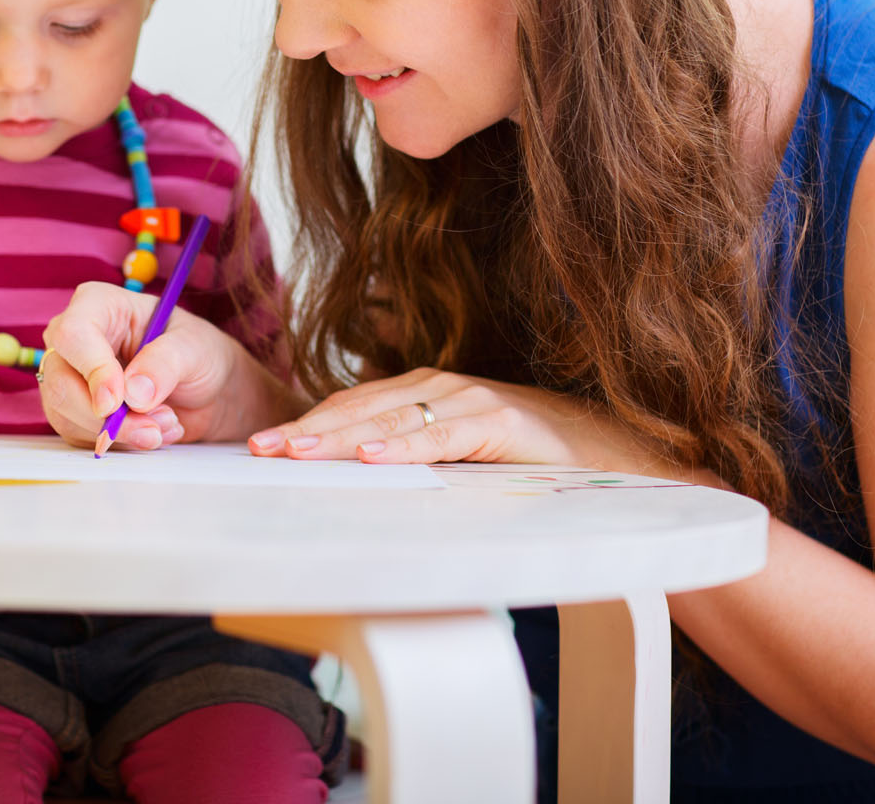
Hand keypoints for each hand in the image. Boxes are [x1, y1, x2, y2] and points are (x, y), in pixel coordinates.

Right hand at [39, 281, 257, 449]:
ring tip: (166, 423)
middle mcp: (75, 340)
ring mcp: (70, 377)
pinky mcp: (74, 412)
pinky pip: (79, 435)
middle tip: (152, 428)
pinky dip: (120, 442)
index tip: (119, 401)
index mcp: (99, 305)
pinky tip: (152, 431)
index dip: (93, 370)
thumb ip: (166, 363)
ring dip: (120, 432)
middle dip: (107, 416)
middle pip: (60, 382)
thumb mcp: (194, 348)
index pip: (74, 334)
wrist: (204, 390)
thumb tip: (133, 393)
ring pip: (66, 415)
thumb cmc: (197, 353)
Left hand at [248, 367, 642, 468]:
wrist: (613, 456)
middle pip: (360, 410)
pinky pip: (443, 438)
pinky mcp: (502, 422)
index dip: (307, 425)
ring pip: (392, 420)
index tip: (261, 445)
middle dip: (307, 430)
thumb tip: (354, 486)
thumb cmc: (528, 463)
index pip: (352, 407)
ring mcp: (471, 400)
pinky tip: (373, 459)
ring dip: (339, 438)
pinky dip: (406, 448)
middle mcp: (441, 387)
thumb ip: (413, 461)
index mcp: (424, 392)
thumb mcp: (457, 460)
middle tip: (260, 450)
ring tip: (297, 453)